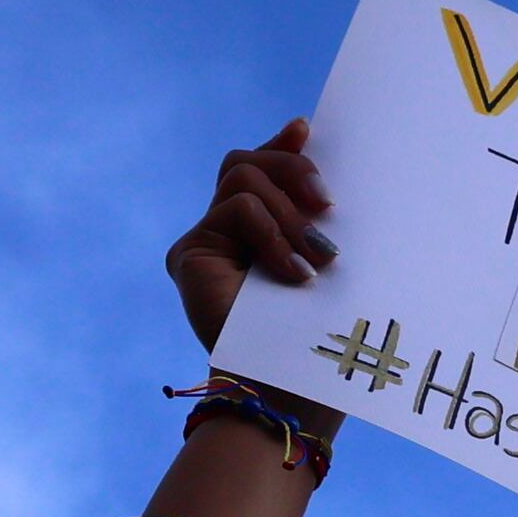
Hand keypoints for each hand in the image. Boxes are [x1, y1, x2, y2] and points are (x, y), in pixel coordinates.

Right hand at [168, 120, 332, 351]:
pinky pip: (236, 209)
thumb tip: (317, 149)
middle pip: (246, 162)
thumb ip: (316, 211)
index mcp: (261, 231)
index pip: (262, 168)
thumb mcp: (327, 257)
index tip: (308, 128)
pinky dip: (272, 233)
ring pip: (243, 177)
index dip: (283, 146)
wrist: (291, 388)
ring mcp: (206, 241)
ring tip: (317, 257)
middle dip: (293, 169)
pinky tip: (293, 272)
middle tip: (328, 204)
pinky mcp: (189, 255)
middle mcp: (226, 233)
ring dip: (289, 213)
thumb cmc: (322, 332)